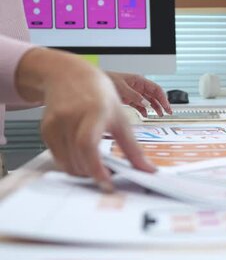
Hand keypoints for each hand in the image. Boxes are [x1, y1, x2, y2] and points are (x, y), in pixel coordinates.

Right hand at [15, 48, 155, 190]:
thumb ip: (133, 148)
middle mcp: (71, 117)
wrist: (68, 75)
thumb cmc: (98, 94)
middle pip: (78, 159)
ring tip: (99, 166)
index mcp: (94, 112)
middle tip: (110, 176)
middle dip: (95, 174)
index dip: (96, 168)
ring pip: (68, 164)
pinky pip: (59, 158)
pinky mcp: (45, 131)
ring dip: (85, 172)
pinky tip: (84, 158)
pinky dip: (73, 164)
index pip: (88, 145)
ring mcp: (55, 124)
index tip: (108, 184)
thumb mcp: (122, 118)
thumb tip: (147, 170)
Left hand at [108, 72, 172, 116]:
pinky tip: (146, 115)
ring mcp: (135, 93)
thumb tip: (145, 103)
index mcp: (139, 80)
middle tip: (168, 112)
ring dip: (155, 108)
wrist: (96, 83)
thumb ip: (134, 96)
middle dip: (162, 104)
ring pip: (149, 101)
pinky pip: (140, 105)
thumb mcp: (121, 87)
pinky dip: (144, 110)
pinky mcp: (130, 99)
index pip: (156, 89)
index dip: (163, 98)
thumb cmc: (108, 79)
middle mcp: (139, 87)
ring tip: (160, 115)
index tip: (166, 106)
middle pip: (155, 96)